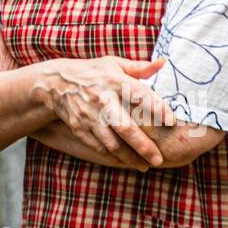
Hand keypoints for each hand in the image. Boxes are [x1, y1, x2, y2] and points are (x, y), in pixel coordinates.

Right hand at [31, 56, 174, 168]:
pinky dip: (113, 157)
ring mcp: (89, 116)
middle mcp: (102, 99)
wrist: (56, 84)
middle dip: (143, 146)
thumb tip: (164, 62)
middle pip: (125, 127)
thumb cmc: (92, 73)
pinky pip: (99, 147)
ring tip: (145, 165)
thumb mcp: (114, 64)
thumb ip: (140, 67)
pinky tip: (126, 162)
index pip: (140, 95)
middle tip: (158, 159)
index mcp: (114, 80)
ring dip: (129, 157)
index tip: (172, 122)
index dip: (157, 108)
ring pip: (111, 143)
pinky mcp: (80, 127)